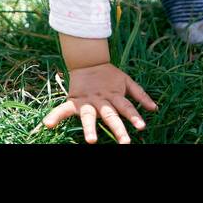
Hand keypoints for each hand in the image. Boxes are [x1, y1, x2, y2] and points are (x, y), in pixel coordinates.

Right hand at [43, 63, 157, 143]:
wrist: (89, 61)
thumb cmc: (110, 76)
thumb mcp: (126, 82)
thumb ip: (140, 95)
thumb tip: (155, 109)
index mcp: (115, 96)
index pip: (126, 108)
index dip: (134, 116)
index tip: (141, 127)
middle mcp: (102, 100)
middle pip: (111, 115)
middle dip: (118, 128)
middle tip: (125, 142)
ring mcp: (88, 101)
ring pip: (89, 116)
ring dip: (90, 128)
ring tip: (91, 141)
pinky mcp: (75, 101)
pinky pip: (63, 109)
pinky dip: (55, 116)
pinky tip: (47, 124)